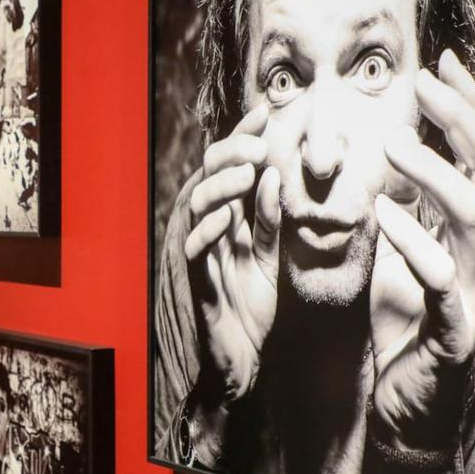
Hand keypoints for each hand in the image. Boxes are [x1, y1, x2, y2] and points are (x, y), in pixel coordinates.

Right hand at [184, 103, 281, 404]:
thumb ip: (275, 217)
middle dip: (231, 155)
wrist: (245, 362)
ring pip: (199, 207)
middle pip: (211, 176)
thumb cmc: (260, 306)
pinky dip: (206, 234)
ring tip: (247, 175)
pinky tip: (224, 221)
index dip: (246, 136)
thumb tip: (280, 172)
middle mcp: (215, 228)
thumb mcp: (275, 255)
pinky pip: (194, 252)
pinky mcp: (199, 283)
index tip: (267, 111)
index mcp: (235, 216)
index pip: (236, 164)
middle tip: (258, 146)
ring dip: (220, 188)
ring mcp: (203, 253)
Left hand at [369, 49, 474, 448]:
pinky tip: (383, 217)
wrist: (396, 409)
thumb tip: (384, 151)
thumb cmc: (395, 330)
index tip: (437, 63)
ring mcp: (471, 294)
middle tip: (423, 81)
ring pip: (472, 218)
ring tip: (393, 145)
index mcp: (465, 237)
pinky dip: (412, 243)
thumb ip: (398, 208)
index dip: (463, 109)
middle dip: (460, 121)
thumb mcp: (391, 257)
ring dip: (435, 174)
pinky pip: (439, 280)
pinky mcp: (452, 332)